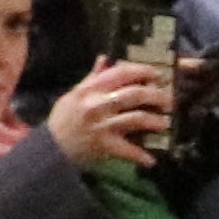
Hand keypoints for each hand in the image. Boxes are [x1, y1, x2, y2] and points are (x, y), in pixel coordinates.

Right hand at [41, 53, 171, 172]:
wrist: (50, 148)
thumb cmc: (64, 119)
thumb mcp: (74, 94)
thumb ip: (92, 78)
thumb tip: (105, 58)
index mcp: (90, 89)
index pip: (121, 73)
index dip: (143, 71)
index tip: (157, 74)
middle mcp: (98, 104)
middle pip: (135, 94)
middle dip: (157, 96)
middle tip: (169, 101)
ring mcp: (103, 125)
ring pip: (138, 119)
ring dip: (156, 122)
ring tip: (165, 124)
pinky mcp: (105, 145)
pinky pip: (129, 150)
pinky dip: (142, 156)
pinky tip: (151, 160)